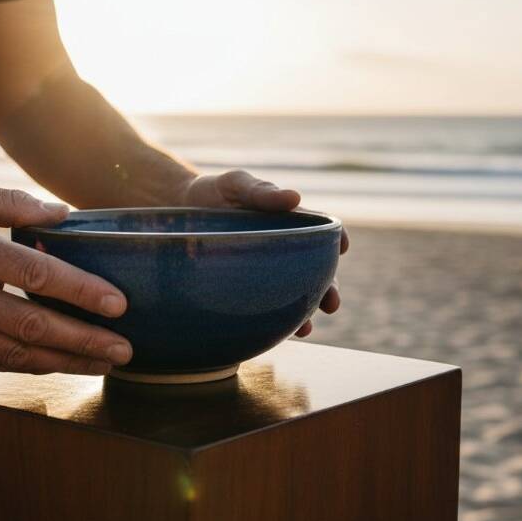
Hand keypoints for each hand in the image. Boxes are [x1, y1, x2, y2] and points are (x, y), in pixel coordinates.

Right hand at [0, 180, 132, 374]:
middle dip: (84, 341)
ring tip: (104, 364)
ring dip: (64, 362)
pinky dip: (30, 366)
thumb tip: (63, 215)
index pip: (33, 274)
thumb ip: (11, 204)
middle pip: (30, 324)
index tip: (119, 304)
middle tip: (124, 350)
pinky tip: (60, 365)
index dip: (80, 291)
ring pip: (14, 353)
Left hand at [178, 170, 348, 336]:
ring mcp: (264, 271)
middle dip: (327, 289)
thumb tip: (295, 198)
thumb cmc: (215, 192)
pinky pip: (261, 307)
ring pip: (292, 295)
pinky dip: (271, 322)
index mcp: (288, 222)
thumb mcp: (237, 185)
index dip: (335, 240)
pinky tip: (272, 335)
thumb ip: (262, 192)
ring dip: (302, 314)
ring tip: (305, 329)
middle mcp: (282, 250)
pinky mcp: (243, 288)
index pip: (320, 232)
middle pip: (314, 272)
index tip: (342, 247)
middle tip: (332, 304)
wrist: (179, 209)